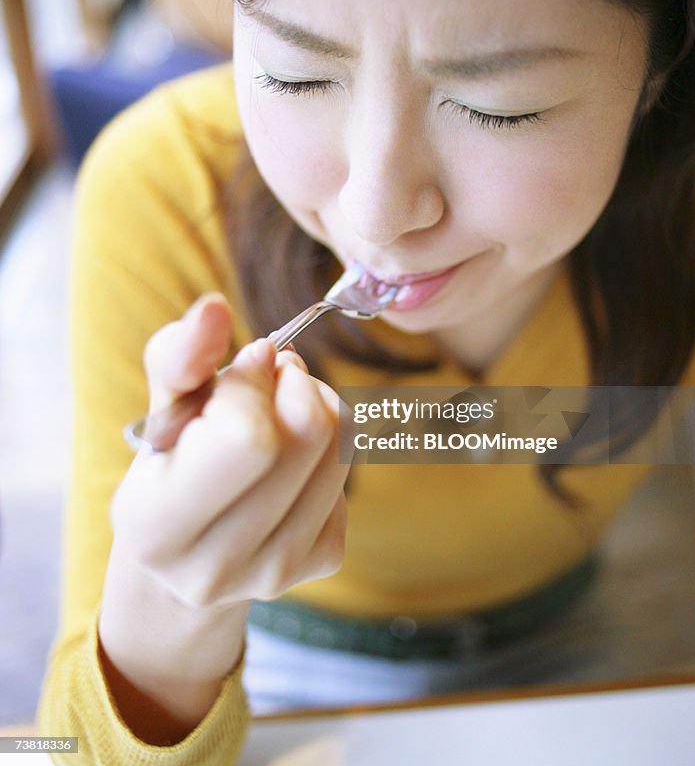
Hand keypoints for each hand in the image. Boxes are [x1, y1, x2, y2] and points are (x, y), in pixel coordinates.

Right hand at [111, 292, 348, 607]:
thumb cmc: (172, 456)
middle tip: (270, 373)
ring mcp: (273, 572)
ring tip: (280, 404)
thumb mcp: (162, 403)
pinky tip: (292, 451)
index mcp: (156, 526)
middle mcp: (215, 565)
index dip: (251, 386)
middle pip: (310, 434)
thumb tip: (214, 309)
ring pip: (342, 446)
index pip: (247, 437)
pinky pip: (351, 470)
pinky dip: (330, 442)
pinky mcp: (320, 561)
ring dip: (318, 401)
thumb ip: (180, 354)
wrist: (188, 545)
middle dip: (295, 382)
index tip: (241, 369)